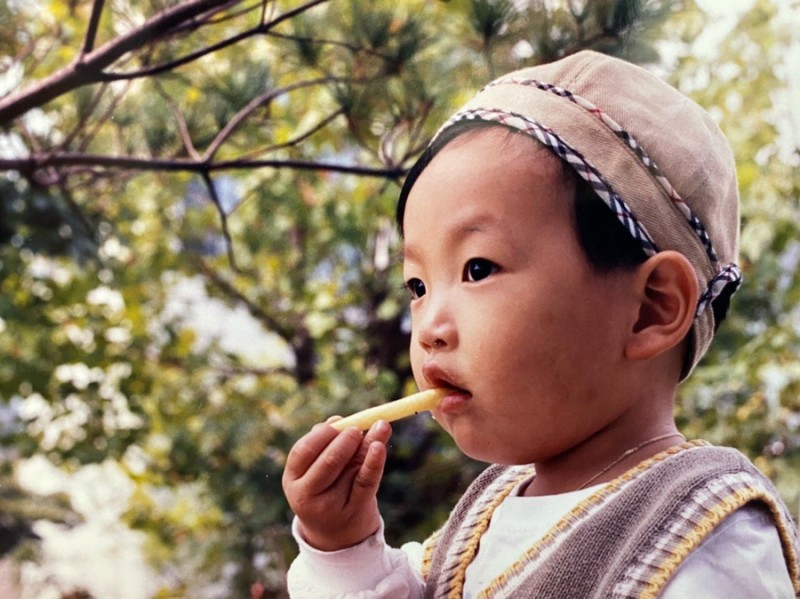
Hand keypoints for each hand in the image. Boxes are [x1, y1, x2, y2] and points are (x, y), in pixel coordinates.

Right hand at [282, 419, 391, 551]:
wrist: (337, 536)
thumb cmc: (325, 489)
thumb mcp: (315, 471)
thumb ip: (325, 445)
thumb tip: (338, 421)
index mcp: (292, 479)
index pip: (303, 451)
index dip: (321, 434)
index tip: (338, 422)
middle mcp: (307, 495)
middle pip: (328, 461)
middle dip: (345, 439)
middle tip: (358, 428)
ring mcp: (331, 506)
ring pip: (351, 468)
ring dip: (367, 443)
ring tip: (380, 427)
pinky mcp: (355, 510)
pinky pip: (366, 482)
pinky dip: (374, 461)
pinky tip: (380, 445)